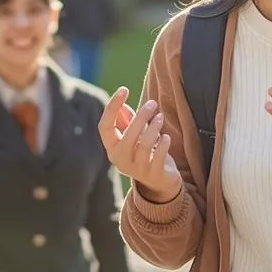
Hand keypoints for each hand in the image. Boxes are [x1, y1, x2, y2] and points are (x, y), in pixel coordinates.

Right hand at [98, 87, 181, 203]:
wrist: (160, 183)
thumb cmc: (145, 152)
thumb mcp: (135, 137)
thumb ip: (128, 122)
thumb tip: (121, 103)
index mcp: (112, 148)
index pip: (104, 126)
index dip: (112, 107)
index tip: (124, 89)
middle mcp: (120, 159)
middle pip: (127, 135)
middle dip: (141, 117)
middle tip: (152, 103)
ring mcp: (137, 169)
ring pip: (144, 145)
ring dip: (153, 128)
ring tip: (160, 117)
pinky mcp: (154, 174)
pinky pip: (158, 156)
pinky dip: (163, 144)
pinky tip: (166, 137)